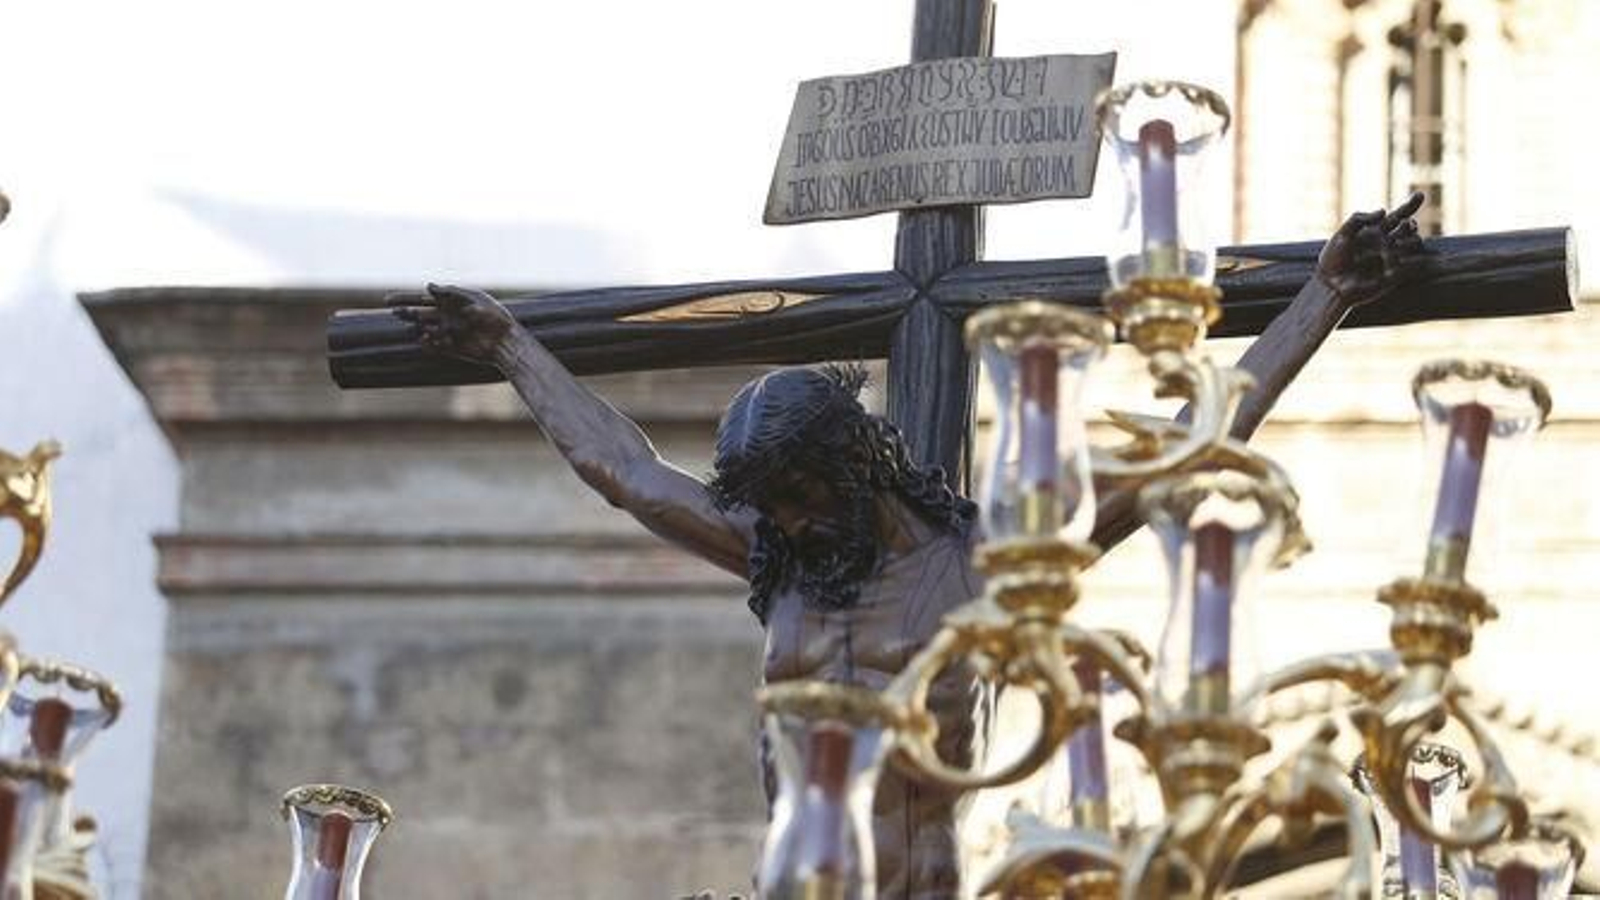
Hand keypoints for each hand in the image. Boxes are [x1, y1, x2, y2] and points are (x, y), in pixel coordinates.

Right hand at [389, 283, 519, 365]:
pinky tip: (425, 339)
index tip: (388, 300)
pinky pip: (433, 346)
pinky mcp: (451, 347)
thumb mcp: (474, 300)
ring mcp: (447, 332)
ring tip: (418, 327)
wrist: (506, 342)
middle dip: (406, 312)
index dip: (405, 298)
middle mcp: (446, 316)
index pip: (422, 298)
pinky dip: (427, 343)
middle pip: (419, 313)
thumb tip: (428, 286)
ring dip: (417, 327)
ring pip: (424, 329)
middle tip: (394, 311)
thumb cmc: (494, 317)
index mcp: (450, 301)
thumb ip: (452, 294)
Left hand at [1316, 191, 1427, 309]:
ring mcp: (1393, 258)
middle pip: (1408, 228)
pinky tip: (1395, 258)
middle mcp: (1387, 243)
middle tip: (1405, 226)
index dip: (1411, 205)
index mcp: (1375, 231)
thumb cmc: (1333, 260)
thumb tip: (1384, 211)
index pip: (1398, 216)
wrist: (1331, 286)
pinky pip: (1413, 263)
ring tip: (1391, 246)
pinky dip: (1411, 257)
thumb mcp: (1342, 234)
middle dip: (1409, 225)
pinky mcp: (1397, 274)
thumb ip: (1359, 219)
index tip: (1420, 194)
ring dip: (1408, 239)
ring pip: (1413, 242)